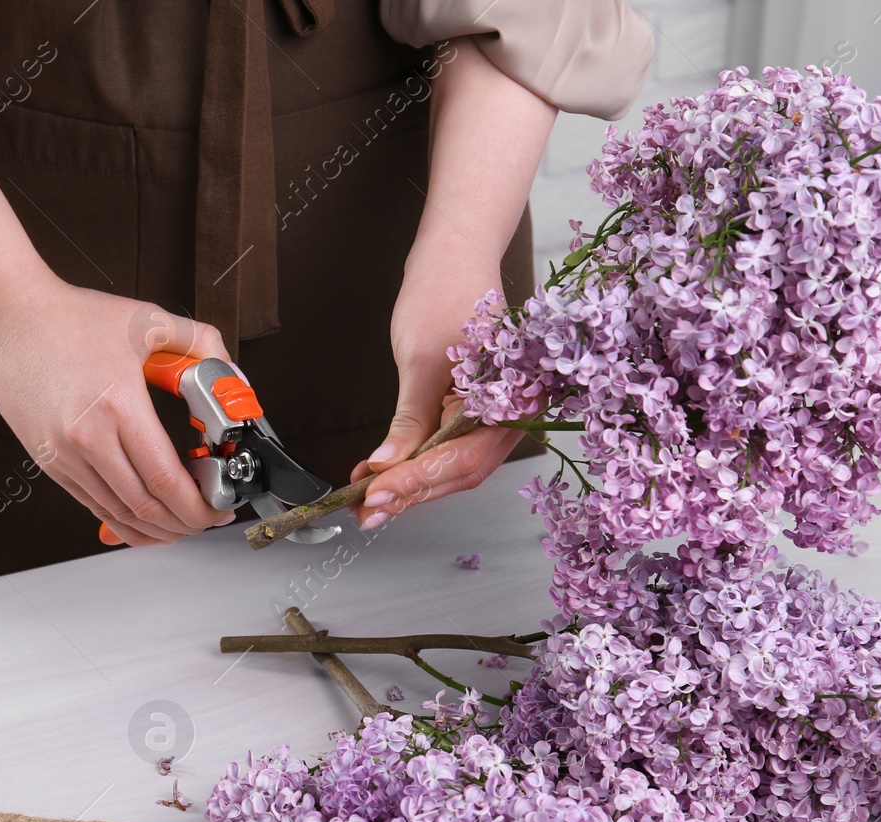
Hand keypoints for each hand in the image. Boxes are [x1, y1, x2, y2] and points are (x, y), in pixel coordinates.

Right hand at [0, 275, 236, 545]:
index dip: (199, 505)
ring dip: (156, 530)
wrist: (5, 318)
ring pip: (118, 515)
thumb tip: (233, 378)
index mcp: (117, 405)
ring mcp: (63, 456)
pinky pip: (93, 506)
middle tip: (208, 517)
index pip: (165, 479)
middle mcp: (85, 438)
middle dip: (186, 523)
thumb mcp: (148, 320)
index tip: (219, 507)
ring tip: (184, 524)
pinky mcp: (49, 463)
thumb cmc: (70, 317)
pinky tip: (147, 521)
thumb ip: (201, 344)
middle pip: (145, 507)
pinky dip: (124, 523)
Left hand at [349, 248, 523, 530]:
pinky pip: (452, 448)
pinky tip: (387, 474)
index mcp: (513, 399)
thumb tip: (386, 465)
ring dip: (412, 486)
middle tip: (366, 509)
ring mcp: (499, 414)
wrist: (456, 252)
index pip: (461, 459)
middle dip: (411, 493)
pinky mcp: (479, 410)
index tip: (374, 493)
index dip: (415, 482)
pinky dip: (418, 464)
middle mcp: (514, 413)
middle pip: (461, 472)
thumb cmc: (447, 290)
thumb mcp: (421, 360)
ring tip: (369, 500)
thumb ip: (410, 421)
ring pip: (456, 467)